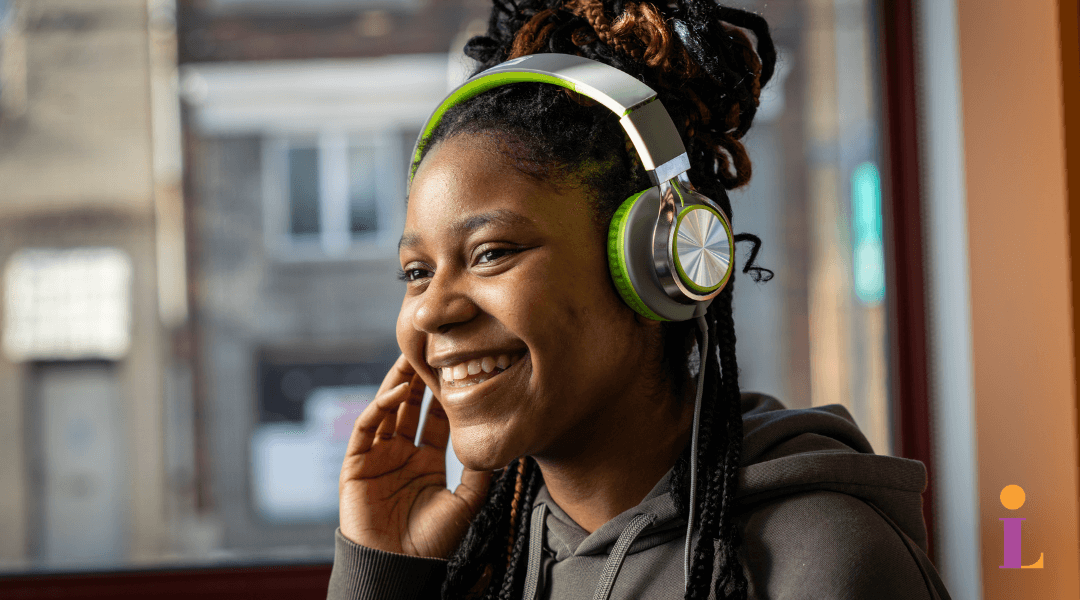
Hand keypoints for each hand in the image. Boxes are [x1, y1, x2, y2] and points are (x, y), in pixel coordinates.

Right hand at [338, 354, 491, 557]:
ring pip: (387, 408)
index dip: (443, 393)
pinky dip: (381, 404)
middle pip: (409, 406)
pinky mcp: (356, 462)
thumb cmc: (431, 542)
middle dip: (419, 378)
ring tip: (411, 355)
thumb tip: (499, 441)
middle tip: (431, 348)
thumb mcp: (466, 503)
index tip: (457, 367)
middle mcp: (401, 454)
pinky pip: (367, 426)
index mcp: (426, 462)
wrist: (398, 567)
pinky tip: (399, 389)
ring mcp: (377, 455)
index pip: (435, 418)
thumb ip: (479, 471)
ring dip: (399, 382)